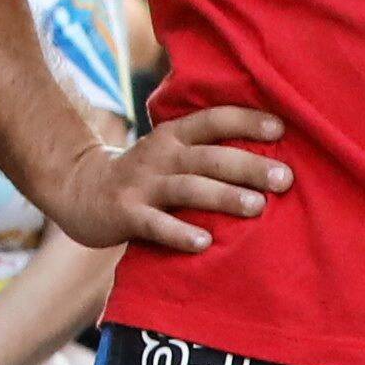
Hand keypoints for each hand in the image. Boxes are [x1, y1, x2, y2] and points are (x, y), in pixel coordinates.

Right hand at [48, 102, 293, 254]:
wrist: (79, 191)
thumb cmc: (145, 175)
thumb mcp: (171, 152)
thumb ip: (207, 150)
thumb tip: (272, 156)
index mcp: (174, 136)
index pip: (213, 120)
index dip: (245, 121)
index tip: (281, 129)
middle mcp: (160, 155)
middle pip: (209, 157)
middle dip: (248, 166)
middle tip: (285, 179)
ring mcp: (142, 184)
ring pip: (187, 188)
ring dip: (223, 196)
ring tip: (258, 207)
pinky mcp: (126, 214)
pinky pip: (155, 224)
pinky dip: (179, 233)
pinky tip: (204, 243)